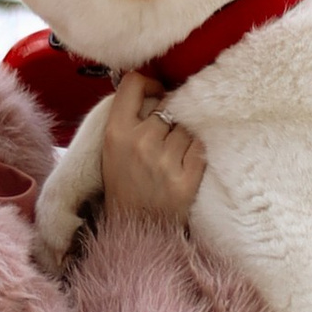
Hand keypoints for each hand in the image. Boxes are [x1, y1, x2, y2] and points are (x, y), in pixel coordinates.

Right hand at [97, 73, 204, 227]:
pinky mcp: (187, 179)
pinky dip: (195, 151)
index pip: (134, 84)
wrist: (136, 229)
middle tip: (161, 136)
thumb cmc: (124, 184)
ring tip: (171, 154)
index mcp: (116, 133)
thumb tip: (155, 86)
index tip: (154, 92)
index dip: (148, 83)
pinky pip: (200, 146)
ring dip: (182, 135)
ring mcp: (165, 162)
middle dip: (167, 117)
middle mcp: (140, 143)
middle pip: (166, 105)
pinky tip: (183, 164)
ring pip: (185, 126)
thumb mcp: (111, 148)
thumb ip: (128, 117)